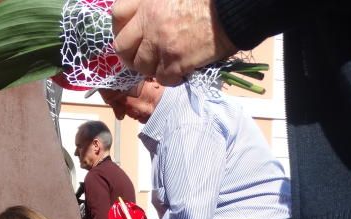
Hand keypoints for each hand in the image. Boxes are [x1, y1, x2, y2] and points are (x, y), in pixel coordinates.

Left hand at [112, 0, 235, 85]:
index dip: (120, 27)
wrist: (233, 11)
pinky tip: (179, 70)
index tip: (129, 34)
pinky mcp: (175, 63)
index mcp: (147, 1)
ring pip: (141, 66)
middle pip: (123, 47)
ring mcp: (161, 45)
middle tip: (140, 57)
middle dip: (129, 54)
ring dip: (150, 67)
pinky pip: (162, 78)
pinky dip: (169, 77)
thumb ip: (155, 1)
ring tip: (163, 63)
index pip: (118, 15)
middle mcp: (149, 23)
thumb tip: (147, 15)